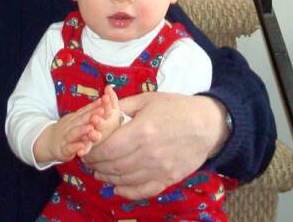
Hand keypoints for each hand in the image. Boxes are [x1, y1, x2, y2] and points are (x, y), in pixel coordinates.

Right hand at [33, 103, 100, 163]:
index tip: (105, 99)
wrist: (48, 141)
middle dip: (91, 115)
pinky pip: (69, 148)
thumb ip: (86, 114)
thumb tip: (101, 103)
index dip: (95, 105)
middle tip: (102, 110)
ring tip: (92, 128)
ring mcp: (66, 137)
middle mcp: (70, 125)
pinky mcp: (63, 149)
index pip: (85, 110)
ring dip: (82, 130)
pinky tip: (82, 145)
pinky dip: (75, 146)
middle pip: (81, 119)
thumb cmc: (67, 130)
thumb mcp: (75, 120)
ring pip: (74, 133)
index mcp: (75, 118)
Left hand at [80, 92, 227, 199]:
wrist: (207, 125)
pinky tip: (116, 186)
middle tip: (87, 159)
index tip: (85, 148)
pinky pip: (143, 190)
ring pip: (125, 179)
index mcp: (142, 131)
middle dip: (96, 163)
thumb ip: (121, 107)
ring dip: (107, 177)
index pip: (108, 148)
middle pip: (114, 165)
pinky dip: (127, 191)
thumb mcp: (146, 99)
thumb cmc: (175, 107)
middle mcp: (150, 154)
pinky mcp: (169, 179)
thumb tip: (100, 111)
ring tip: (98, 170)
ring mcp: (160, 169)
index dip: (92, 151)